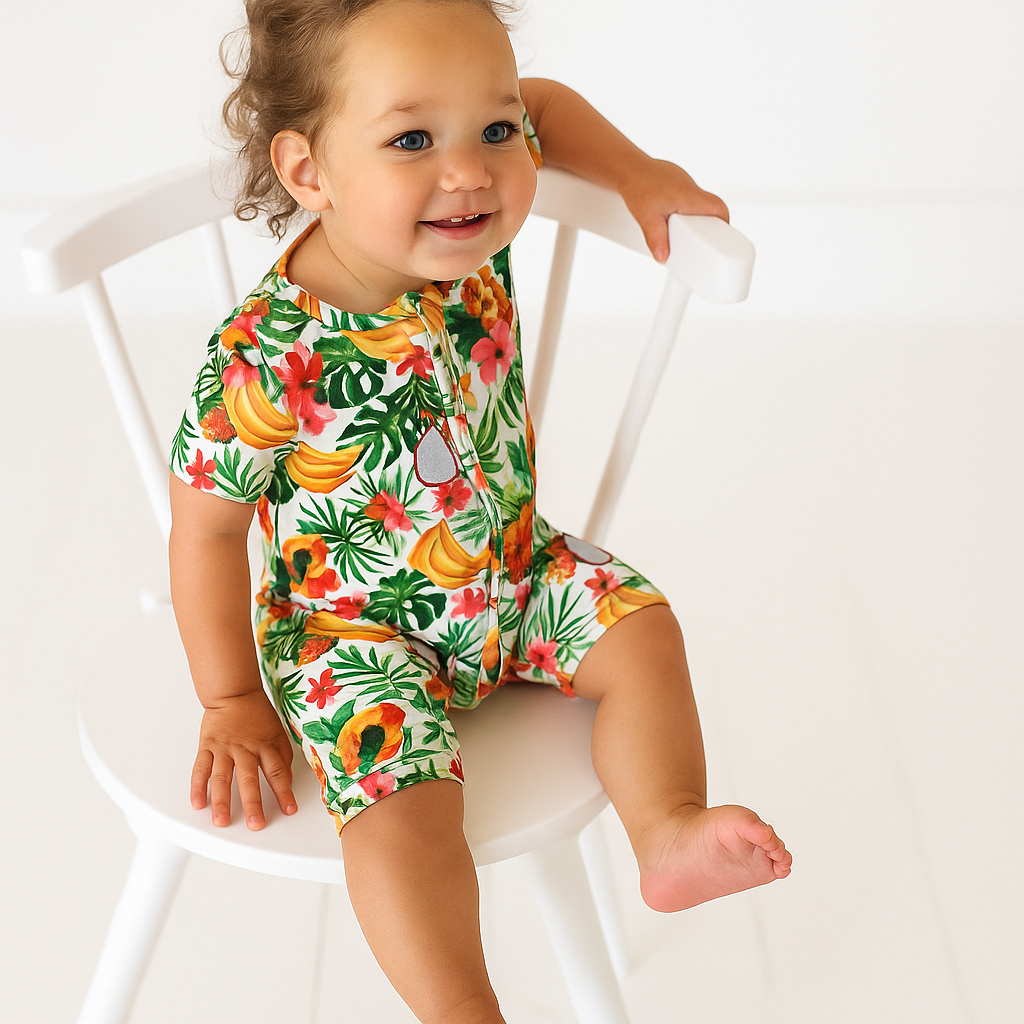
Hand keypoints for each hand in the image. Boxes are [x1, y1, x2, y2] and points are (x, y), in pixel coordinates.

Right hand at [191, 689, 296, 829]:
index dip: (283, 791)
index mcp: (265, 744)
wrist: (233, 692)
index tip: (289, 809)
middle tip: (255, 824)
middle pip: (249, 778)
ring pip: (222, 777)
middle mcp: (244, 748)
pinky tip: (198, 803)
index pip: (277, 771)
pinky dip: (197, 787)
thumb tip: (286, 779)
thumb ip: (282, 755)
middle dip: (253, 803)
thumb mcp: (277, 731)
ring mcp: (224, 748)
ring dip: (221, 801)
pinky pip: (200, 768)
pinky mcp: (207, 746)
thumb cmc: (257, 713)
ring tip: (221, 821)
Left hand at [621, 157, 729, 263]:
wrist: (628, 166)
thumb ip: (656, 239)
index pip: (719, 208)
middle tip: (700, 242)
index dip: (724, 223)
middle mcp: (692, 189)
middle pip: (712, 209)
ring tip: (683, 234)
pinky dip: (685, 211)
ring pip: (699, 204)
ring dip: (696, 219)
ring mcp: (685, 185)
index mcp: (691, 196)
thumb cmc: (638, 185)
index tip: (722, 237)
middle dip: (709, 226)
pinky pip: (688, 200)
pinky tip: (673, 220)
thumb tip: (663, 258)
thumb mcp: (646, 217)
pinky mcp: (677, 185)